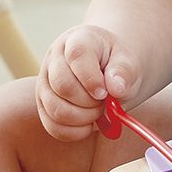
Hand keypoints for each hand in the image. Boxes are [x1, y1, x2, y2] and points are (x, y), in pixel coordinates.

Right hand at [35, 26, 141, 141]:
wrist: (106, 69)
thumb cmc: (115, 63)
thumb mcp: (127, 60)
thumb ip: (124, 71)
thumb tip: (116, 89)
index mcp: (77, 40)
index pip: (76, 56)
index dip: (91, 79)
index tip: (106, 93)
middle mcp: (54, 58)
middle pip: (62, 86)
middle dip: (90, 103)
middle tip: (105, 102)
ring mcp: (45, 82)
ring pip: (55, 109)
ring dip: (83, 119)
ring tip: (98, 111)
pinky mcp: (43, 104)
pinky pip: (52, 126)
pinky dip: (74, 132)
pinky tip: (88, 124)